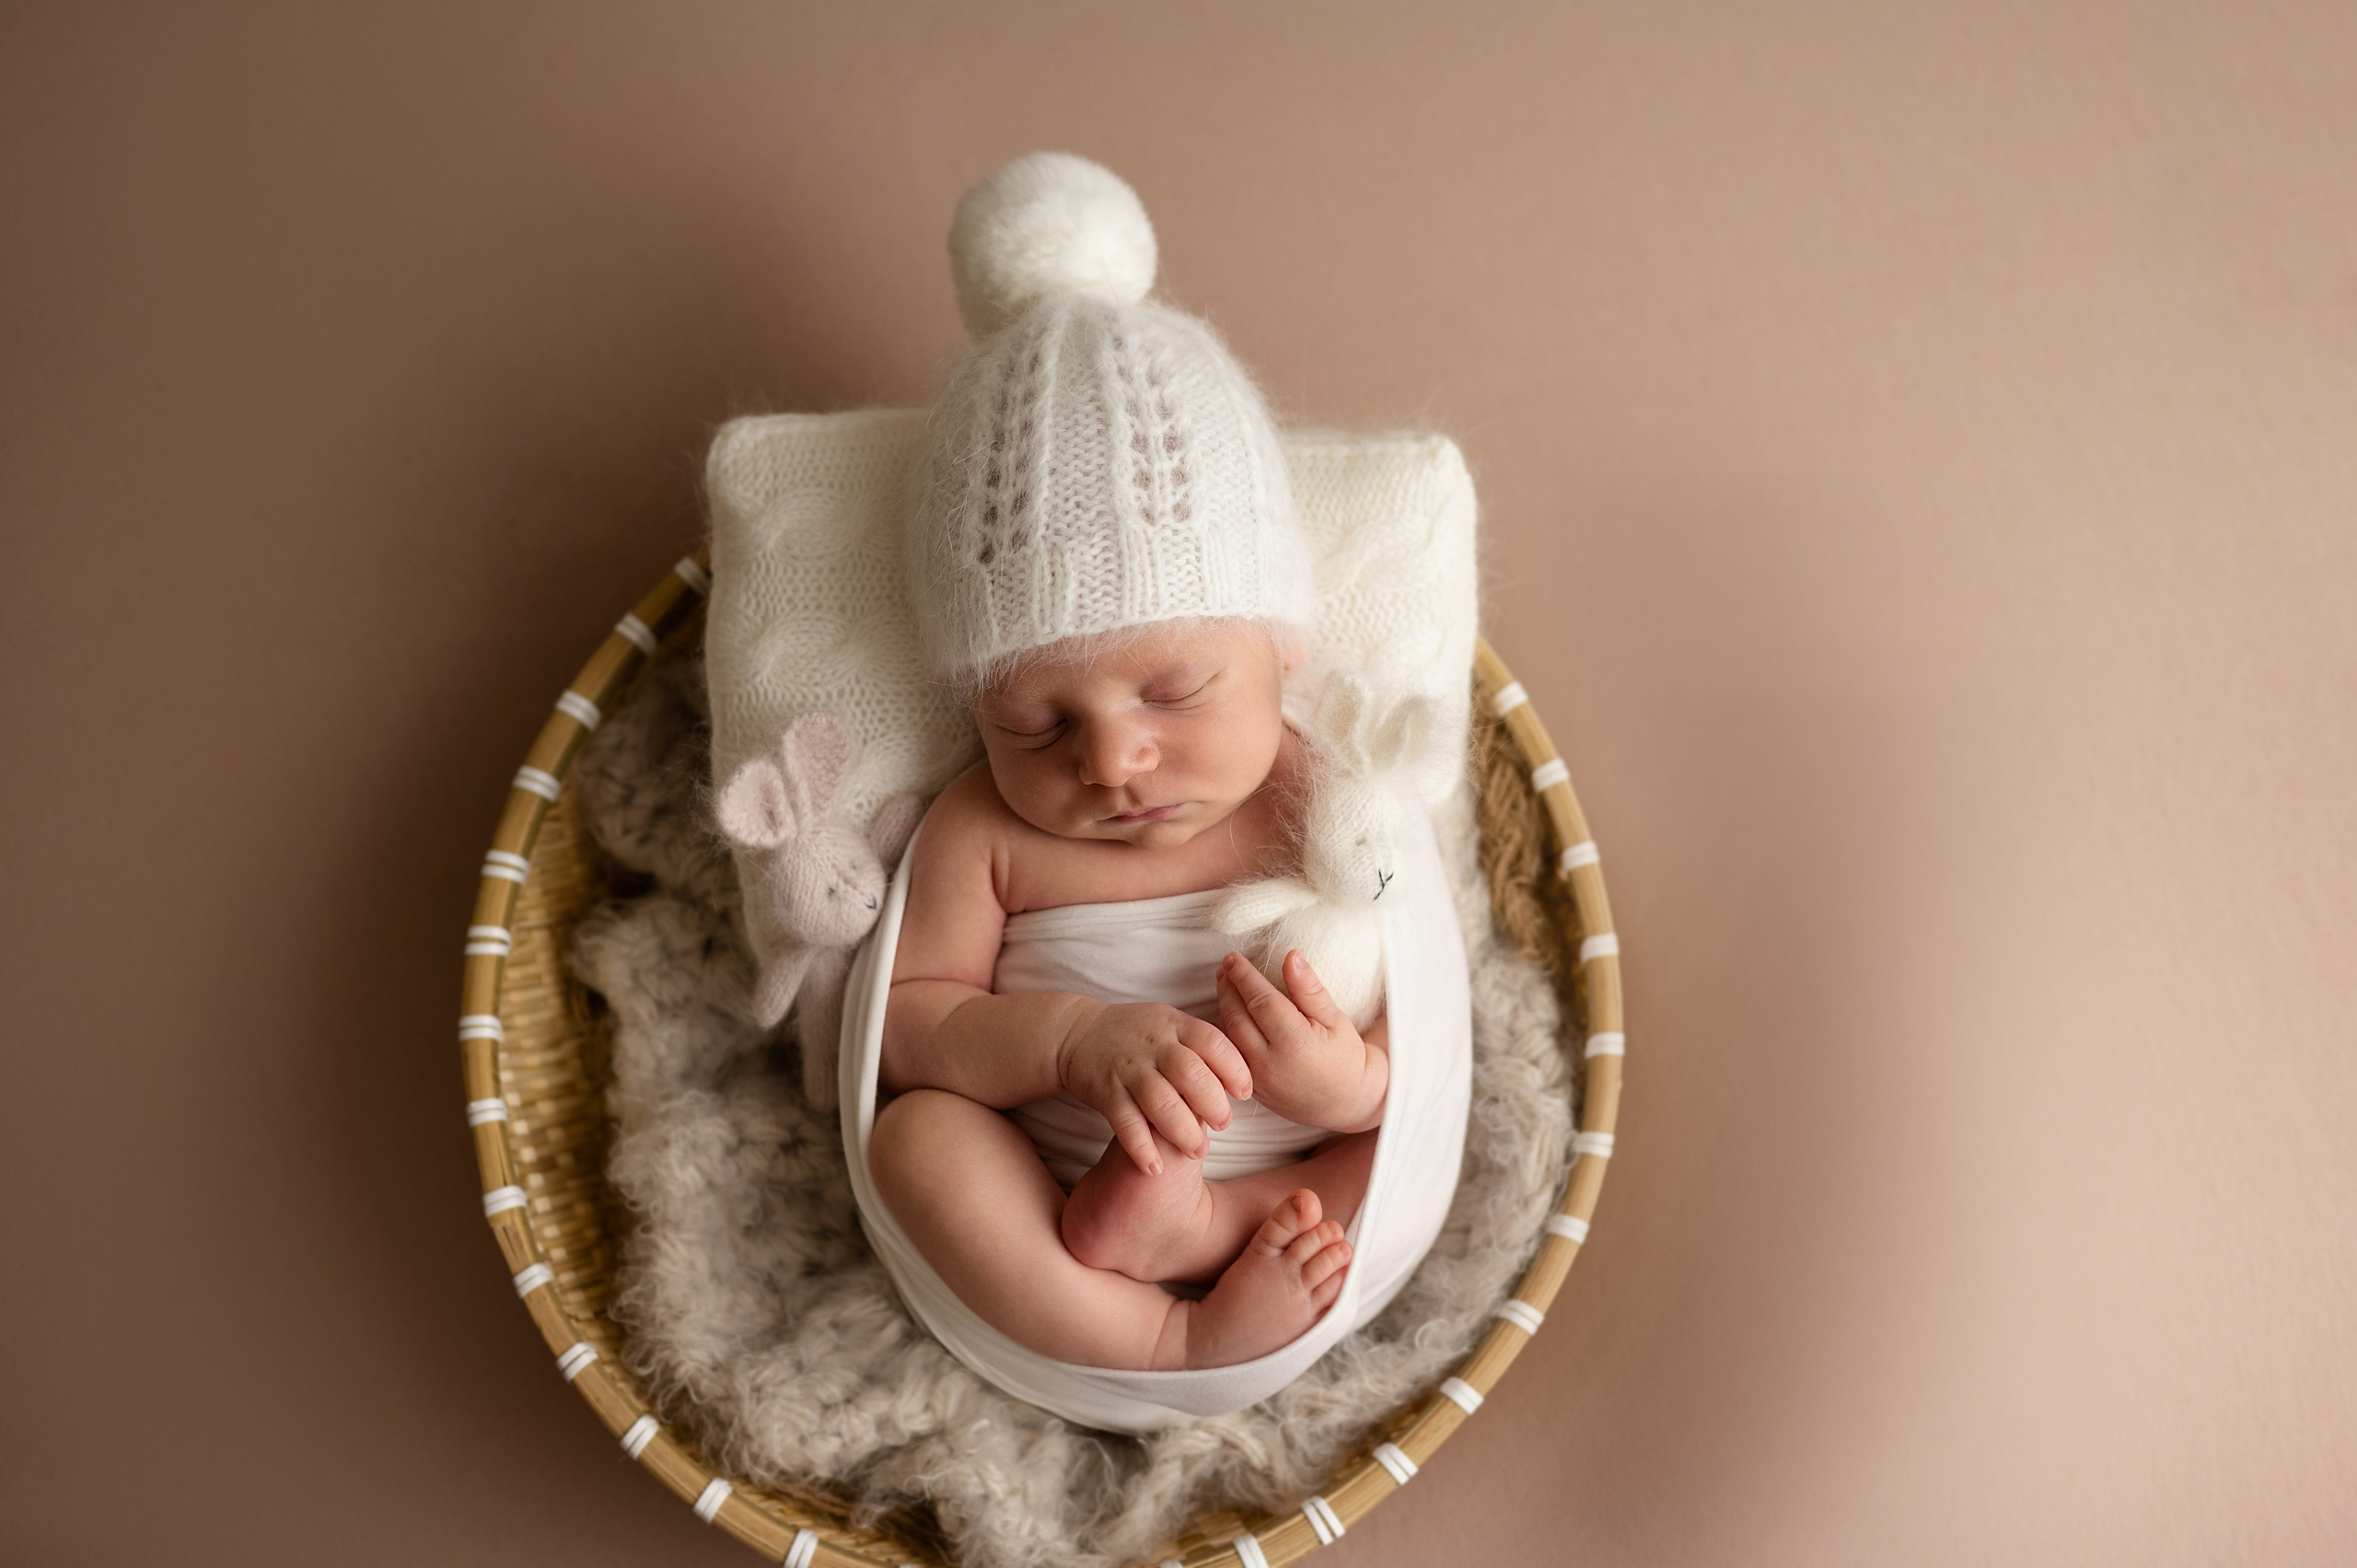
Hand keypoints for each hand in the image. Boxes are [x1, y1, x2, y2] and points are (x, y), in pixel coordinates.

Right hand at [1057, 1002, 1253, 1174]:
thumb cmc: (1137, 1035)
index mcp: (1176, 1026)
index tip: (1244, 1093)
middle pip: (1190, 1074)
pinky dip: (1141, 1148)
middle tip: (1223, 1125)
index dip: (1234, 1069)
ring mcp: (1128, 1069)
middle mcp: (1153, 1046)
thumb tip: (1238, 1081)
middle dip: (1212, 1105)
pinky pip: (1125, 1123)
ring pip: (1160, 1102)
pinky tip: (1155, 1168)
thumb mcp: (1170, 1026)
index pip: (1213, 1042)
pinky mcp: (1105, 1092)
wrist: (1077, 1033)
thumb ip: (1201, 1047)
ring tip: (1197, 1151)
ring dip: (1183, 1131)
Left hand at [1215, 951, 1387, 1131]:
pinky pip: (1231, 1053)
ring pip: (1230, 1036)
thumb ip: (1310, 989)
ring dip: (1224, 1006)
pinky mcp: (1251, 1088)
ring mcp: (1258, 1080)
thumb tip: (1292, 957)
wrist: (1345, 1102)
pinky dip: (1226, 1029)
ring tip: (1225, 981)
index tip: (1233, 957)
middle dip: (1229, 987)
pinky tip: (1229, 1010)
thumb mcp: (1336, 1019)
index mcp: (1296, 1044)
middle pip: (1238, 1017)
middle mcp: (1271, 1064)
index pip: (1261, 1001)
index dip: (1244, 976)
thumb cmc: (1344, 1057)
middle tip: (1226, 964)